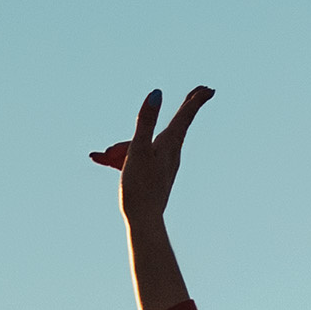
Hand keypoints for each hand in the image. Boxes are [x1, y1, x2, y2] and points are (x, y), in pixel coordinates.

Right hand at [88, 84, 214, 222]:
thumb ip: (145, 121)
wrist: (143, 221)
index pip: (186, 115)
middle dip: (182, 109)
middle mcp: (171, 153)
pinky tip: (107, 160)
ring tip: (102, 156)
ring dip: (129, 144)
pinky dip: (125, 156)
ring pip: (151, 143)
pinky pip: (141, 157)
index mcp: (169, 143)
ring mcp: (165, 165)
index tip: (208, 89)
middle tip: (197, 93)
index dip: (196, 99)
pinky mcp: (156, 176)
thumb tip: (156, 94)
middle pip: (174, 126)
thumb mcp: (138, 149)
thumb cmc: (140, 187)